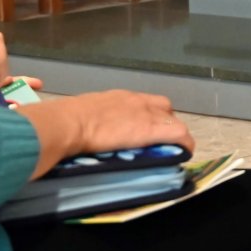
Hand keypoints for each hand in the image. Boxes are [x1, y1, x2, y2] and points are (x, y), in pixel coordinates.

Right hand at [18, 89, 193, 176]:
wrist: (69, 122)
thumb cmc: (66, 119)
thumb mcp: (82, 113)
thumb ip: (92, 118)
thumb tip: (84, 128)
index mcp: (118, 97)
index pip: (143, 102)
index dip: (150, 115)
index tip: (146, 128)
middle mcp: (136, 100)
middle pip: (163, 107)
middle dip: (164, 122)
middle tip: (158, 140)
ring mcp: (145, 113)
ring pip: (173, 120)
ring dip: (172, 133)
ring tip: (169, 149)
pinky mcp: (151, 129)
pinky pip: (178, 133)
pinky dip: (183, 143)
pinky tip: (183, 152)